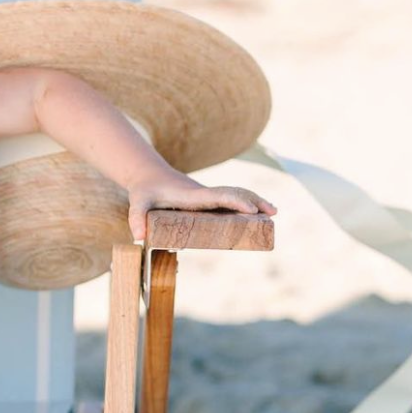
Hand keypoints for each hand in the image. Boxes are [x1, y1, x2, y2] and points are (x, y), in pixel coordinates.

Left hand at [126, 172, 276, 243]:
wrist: (149, 175)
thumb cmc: (144, 190)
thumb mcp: (137, 202)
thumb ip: (136, 217)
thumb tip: (138, 237)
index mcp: (192, 195)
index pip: (218, 196)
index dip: (235, 201)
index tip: (251, 209)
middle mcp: (203, 194)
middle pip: (233, 193)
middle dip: (253, 201)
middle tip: (272, 212)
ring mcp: (207, 196)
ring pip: (235, 195)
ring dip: (255, 200)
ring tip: (274, 212)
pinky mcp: (207, 200)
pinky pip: (231, 199)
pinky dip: (246, 203)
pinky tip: (258, 213)